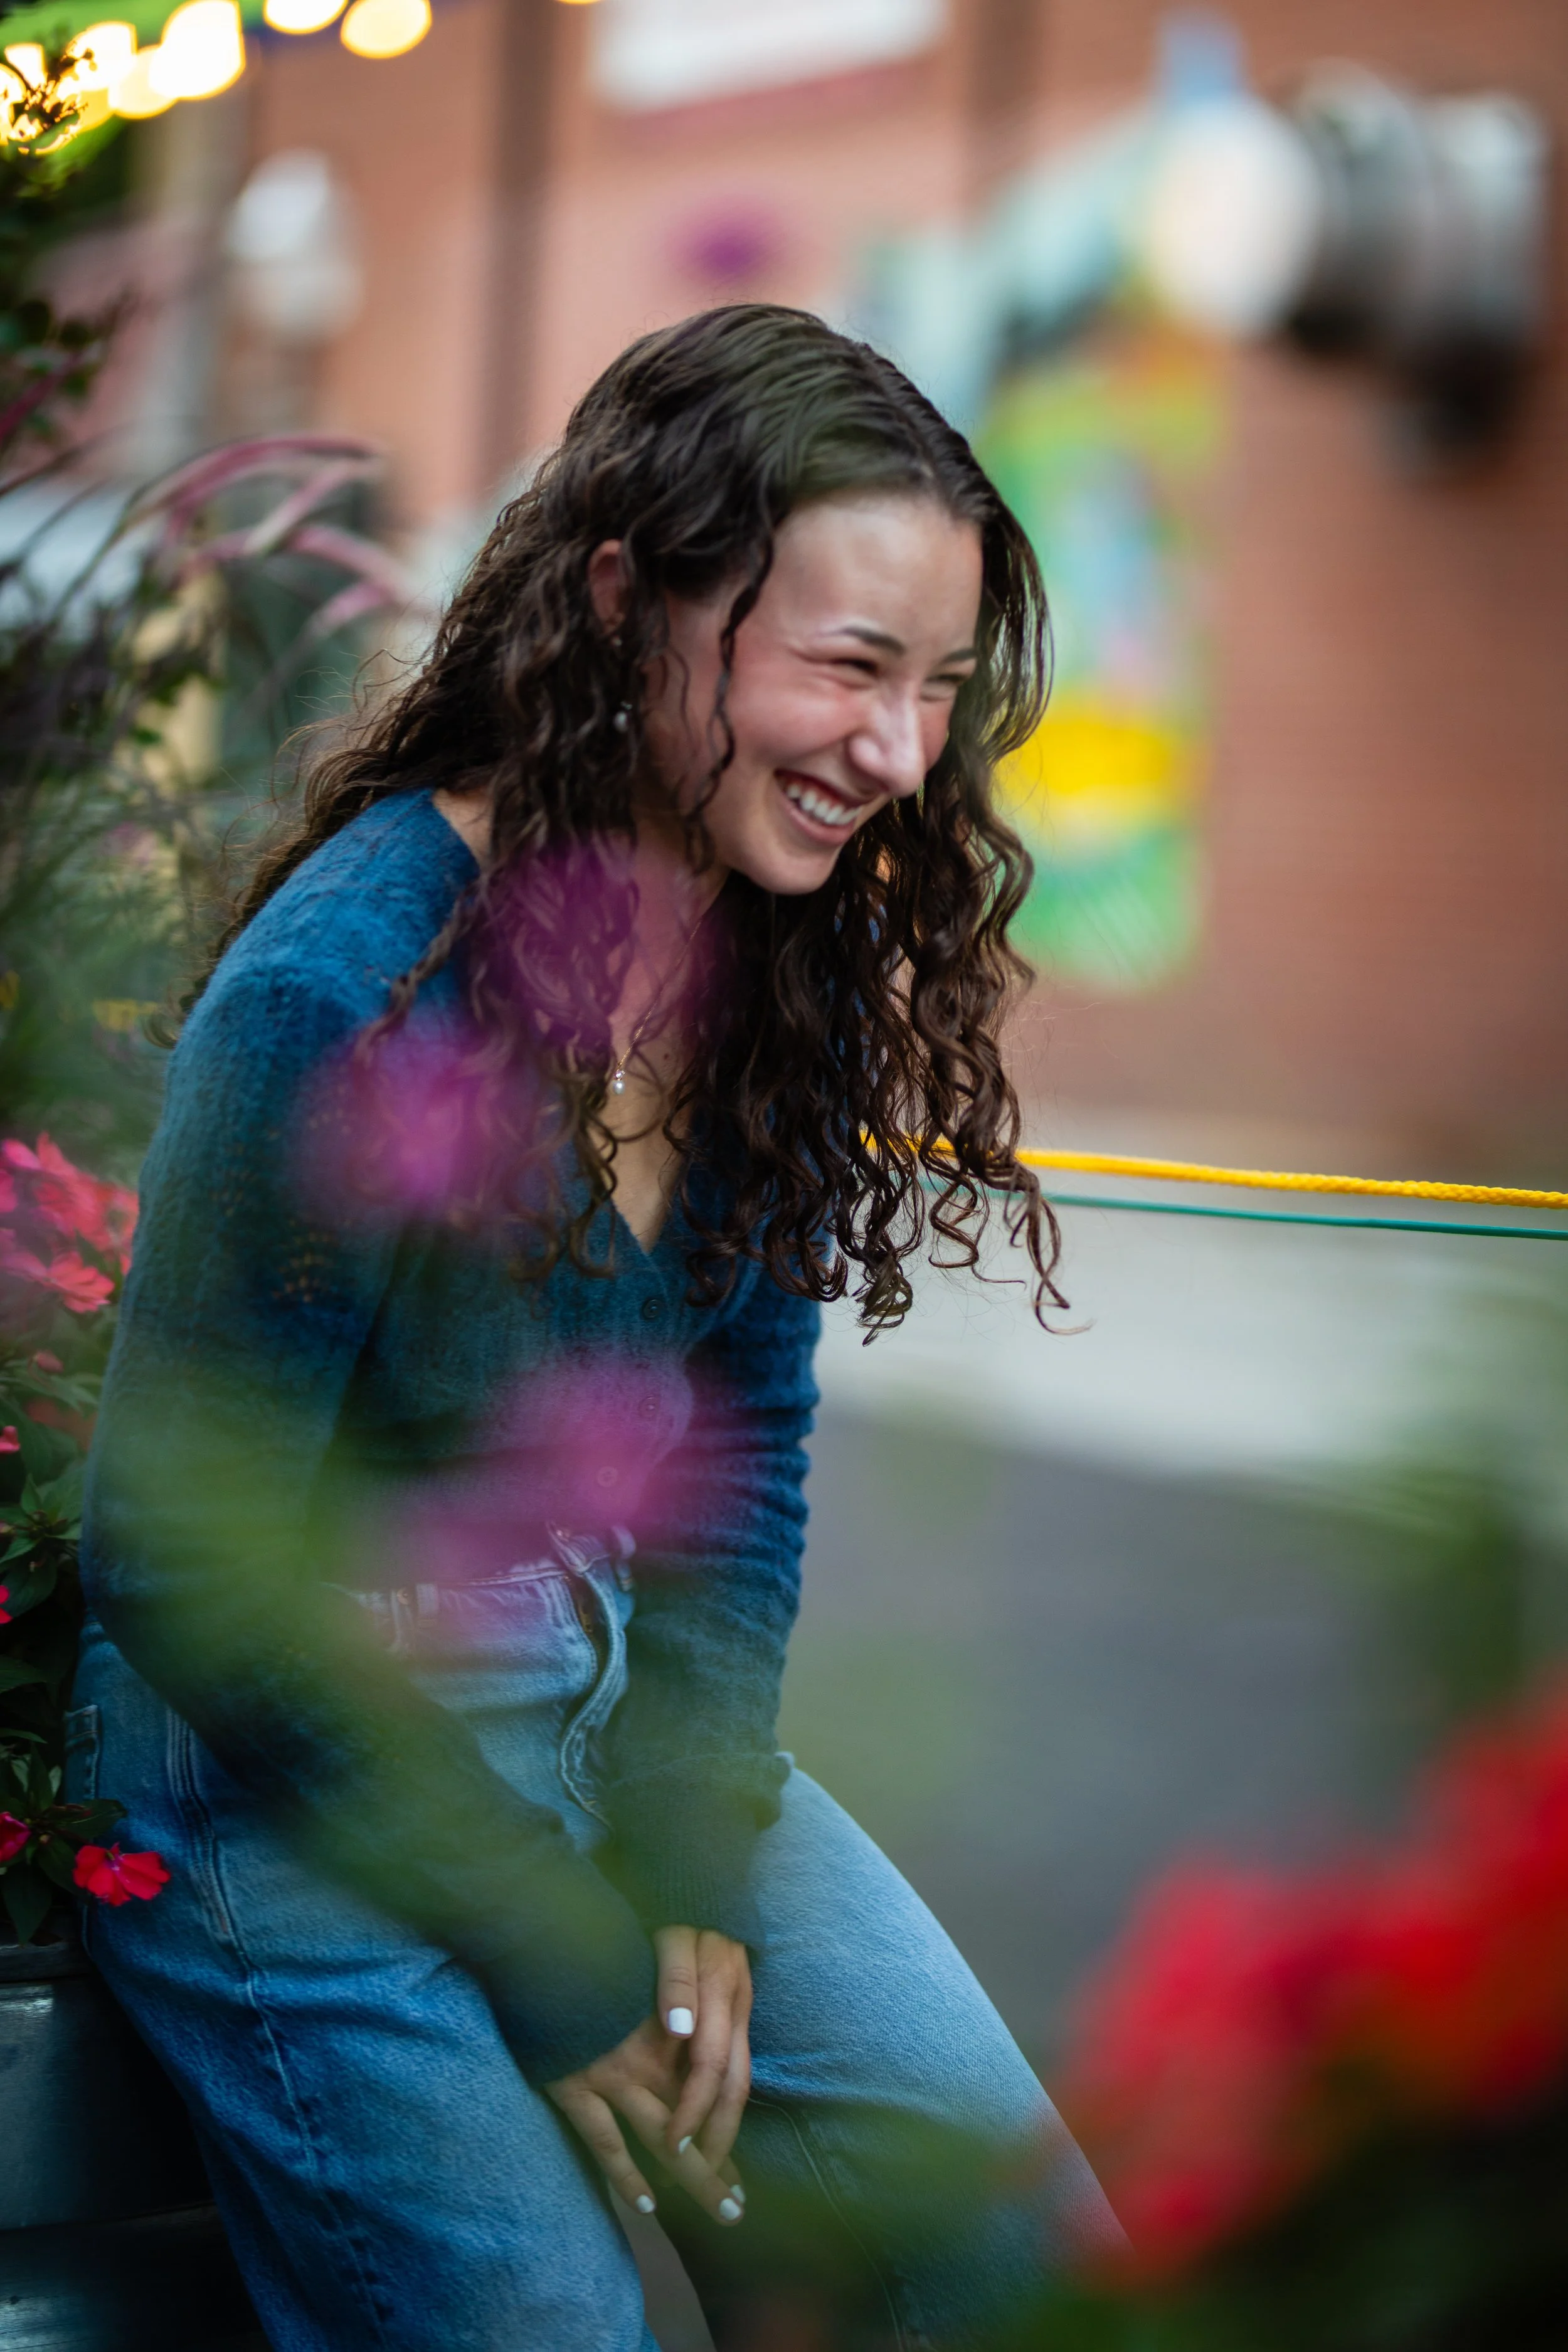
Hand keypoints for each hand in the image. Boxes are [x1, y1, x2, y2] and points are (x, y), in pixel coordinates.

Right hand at [545, 1926, 750, 2225]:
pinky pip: (605, 2140)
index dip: (728, 2128)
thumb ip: (674, 2009)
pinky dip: (626, 2173)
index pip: (717, 2085)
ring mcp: (614, 2072)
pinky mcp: (575, 2084)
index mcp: (676, 2026)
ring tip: (720, 2211)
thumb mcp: (651, 1972)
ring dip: (693, 2176)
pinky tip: (646, 2202)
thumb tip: (691, 2042)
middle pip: (698, 2119)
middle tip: (737, 2210)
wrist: (547, 1939)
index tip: (739, 2167)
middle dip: (718, 2165)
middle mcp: (653, 2055)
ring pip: (665, 2136)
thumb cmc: (603, 1954)